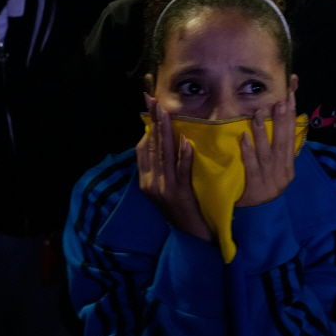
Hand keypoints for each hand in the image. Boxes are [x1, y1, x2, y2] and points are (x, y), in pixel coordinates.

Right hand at [137, 97, 213, 242]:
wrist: (192, 237)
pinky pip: (181, 171)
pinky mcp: (179, 195)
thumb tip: (160, 140)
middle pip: (152, 147)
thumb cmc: (183, 210)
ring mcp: (164, 189)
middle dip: (153, 121)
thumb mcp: (166, 188)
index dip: (146, 126)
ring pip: (164, 155)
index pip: (143, 148)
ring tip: (166, 112)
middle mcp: (151, 183)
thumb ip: (162, 167)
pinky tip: (186, 141)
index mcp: (146, 180)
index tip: (150, 106)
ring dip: (165, 132)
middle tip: (153, 99)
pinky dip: (183, 156)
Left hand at [236, 94, 296, 207]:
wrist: (256, 220)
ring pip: (267, 152)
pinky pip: (251, 167)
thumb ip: (279, 153)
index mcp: (288, 167)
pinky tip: (245, 137)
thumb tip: (281, 125)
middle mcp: (282, 173)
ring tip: (259, 113)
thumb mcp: (276, 173)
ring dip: (264, 132)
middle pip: (283, 143)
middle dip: (282, 120)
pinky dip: (248, 151)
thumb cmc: (263, 190)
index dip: (292, 116)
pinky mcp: (254, 188)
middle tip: (281, 100)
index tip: (291, 96)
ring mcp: (269, 181)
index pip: (291, 137)